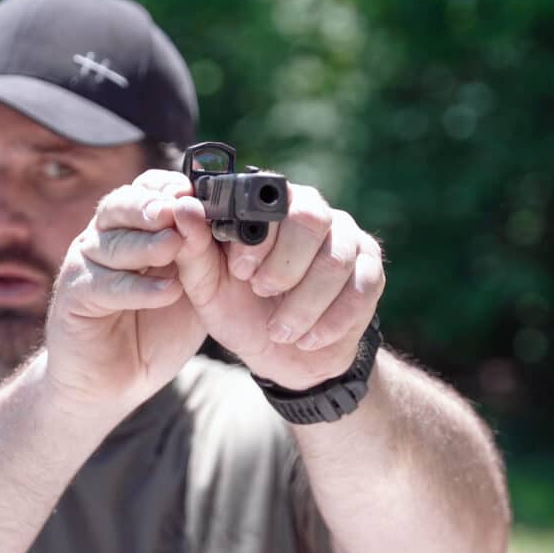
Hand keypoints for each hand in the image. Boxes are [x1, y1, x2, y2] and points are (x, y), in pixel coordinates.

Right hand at [43, 171, 206, 409]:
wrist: (113, 382)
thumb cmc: (153, 332)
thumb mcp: (192, 291)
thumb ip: (205, 259)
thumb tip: (234, 225)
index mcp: (132, 229)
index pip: (146, 190)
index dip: (168, 186)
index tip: (195, 191)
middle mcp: (104, 239)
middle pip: (121, 205)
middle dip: (152, 204)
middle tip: (178, 208)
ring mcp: (86, 266)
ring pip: (111, 243)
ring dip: (147, 243)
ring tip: (176, 246)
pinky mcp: (74, 298)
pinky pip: (105, 286)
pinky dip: (138, 288)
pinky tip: (167, 291)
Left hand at [165, 178, 384, 389]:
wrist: (281, 356)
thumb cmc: (239, 311)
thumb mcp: (206, 288)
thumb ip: (193, 249)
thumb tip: (182, 208)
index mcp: (271, 208)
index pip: (272, 196)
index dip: (258, 235)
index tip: (241, 270)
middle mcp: (313, 212)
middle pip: (311, 218)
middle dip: (284, 266)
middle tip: (263, 294)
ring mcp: (348, 239)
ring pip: (335, 260)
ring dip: (303, 304)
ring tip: (280, 330)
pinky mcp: (371, 272)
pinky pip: (360, 290)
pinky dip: (330, 322)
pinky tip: (307, 339)